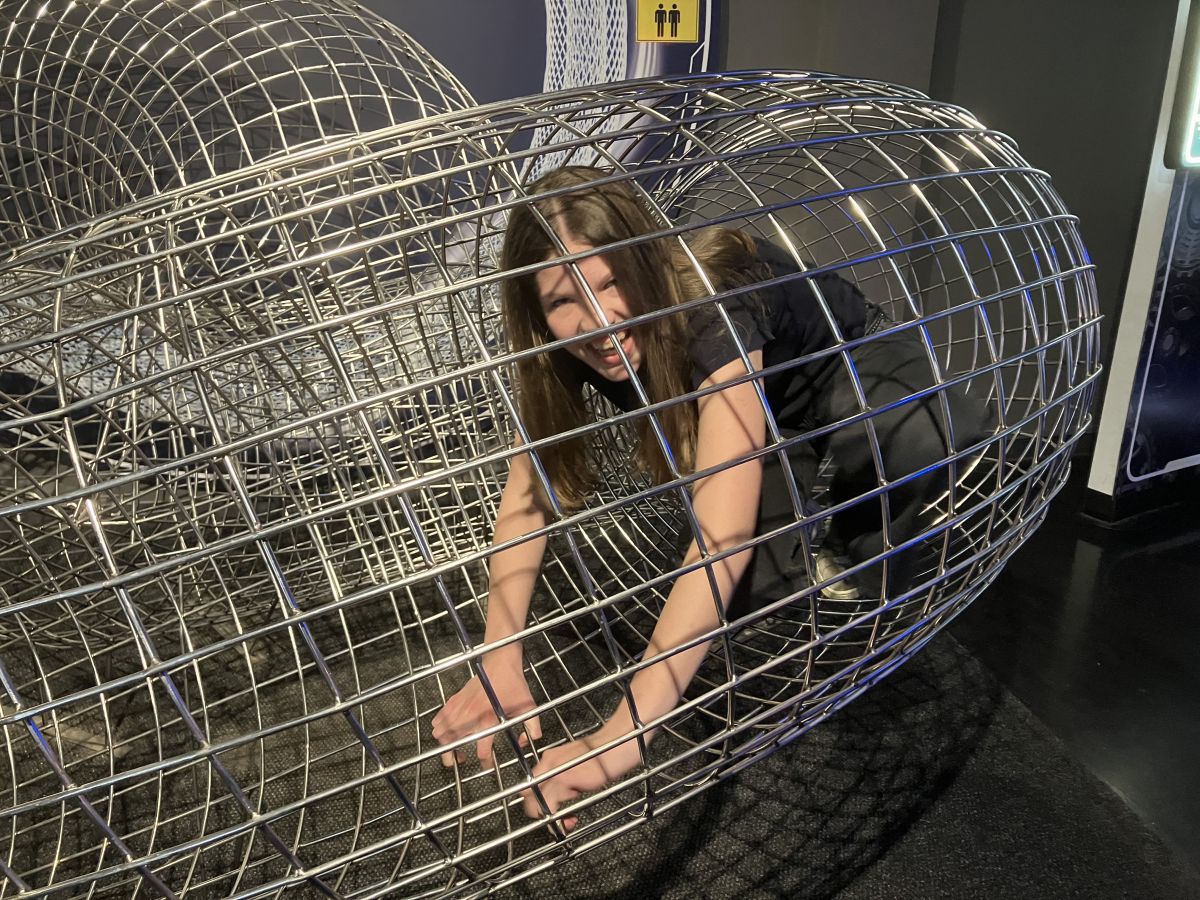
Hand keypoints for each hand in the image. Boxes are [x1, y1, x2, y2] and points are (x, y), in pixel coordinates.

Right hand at [432, 655, 540, 766]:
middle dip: (451, 757)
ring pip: (441, 731)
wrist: (500, 661)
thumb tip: (530, 742)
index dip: (485, 762)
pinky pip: (440, 716)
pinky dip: (439, 725)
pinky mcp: (455, 699)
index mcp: (488, 720)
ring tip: (452, 746)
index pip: (482, 750)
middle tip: (458, 761)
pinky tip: (446, 728)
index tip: (487, 765)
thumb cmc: (513, 683)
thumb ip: (532, 727)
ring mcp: (460, 707)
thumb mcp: (528, 706)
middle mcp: (471, 716)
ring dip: (444, 742)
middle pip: (451, 743)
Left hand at [520, 728, 643, 830]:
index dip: (535, 800)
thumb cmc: (601, 754)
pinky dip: (558, 817)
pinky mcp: (563, 780)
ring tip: (566, 822)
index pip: (531, 784)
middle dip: (537, 812)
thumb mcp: (576, 764)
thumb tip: (560, 796)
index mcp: (549, 759)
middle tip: (553, 820)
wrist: (613, 746)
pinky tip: (570, 819)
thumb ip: (564, 776)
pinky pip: (550, 805)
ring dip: (548, 817)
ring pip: (537, 802)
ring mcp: (554, 771)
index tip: (547, 809)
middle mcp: (547, 763)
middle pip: (527, 794)